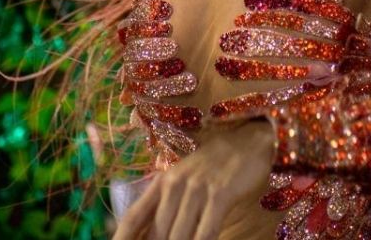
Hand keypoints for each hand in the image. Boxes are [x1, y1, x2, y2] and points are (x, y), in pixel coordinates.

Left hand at [116, 120, 273, 239]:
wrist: (249, 141)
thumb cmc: (215, 165)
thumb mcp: (185, 179)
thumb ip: (167, 205)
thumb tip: (153, 234)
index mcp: (161, 182)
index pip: (134, 217)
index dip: (121, 238)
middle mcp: (174, 185)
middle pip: (157, 234)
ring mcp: (197, 189)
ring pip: (179, 236)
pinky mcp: (220, 194)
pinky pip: (205, 231)